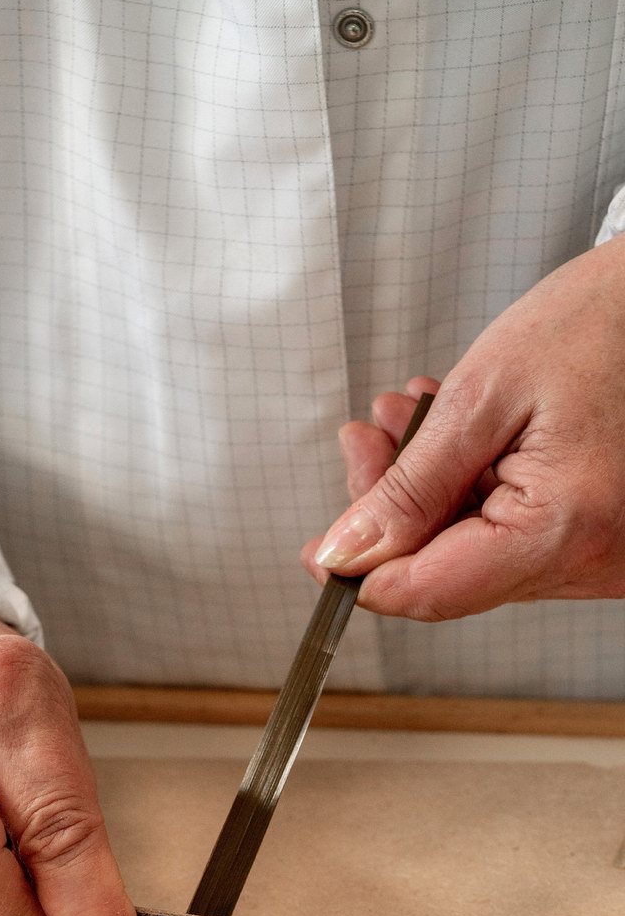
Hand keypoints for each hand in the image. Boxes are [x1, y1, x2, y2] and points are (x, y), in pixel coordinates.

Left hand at [301, 235, 624, 619]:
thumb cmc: (605, 323)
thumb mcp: (485, 394)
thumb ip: (411, 486)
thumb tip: (348, 552)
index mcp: (563, 530)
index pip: (429, 592)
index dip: (361, 575)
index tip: (319, 549)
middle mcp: (592, 562)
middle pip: (449, 575)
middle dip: (393, 514)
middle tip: (364, 442)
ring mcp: (601, 559)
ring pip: (475, 556)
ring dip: (428, 496)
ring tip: (407, 420)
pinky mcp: (599, 541)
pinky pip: (513, 538)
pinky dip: (472, 493)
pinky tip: (452, 440)